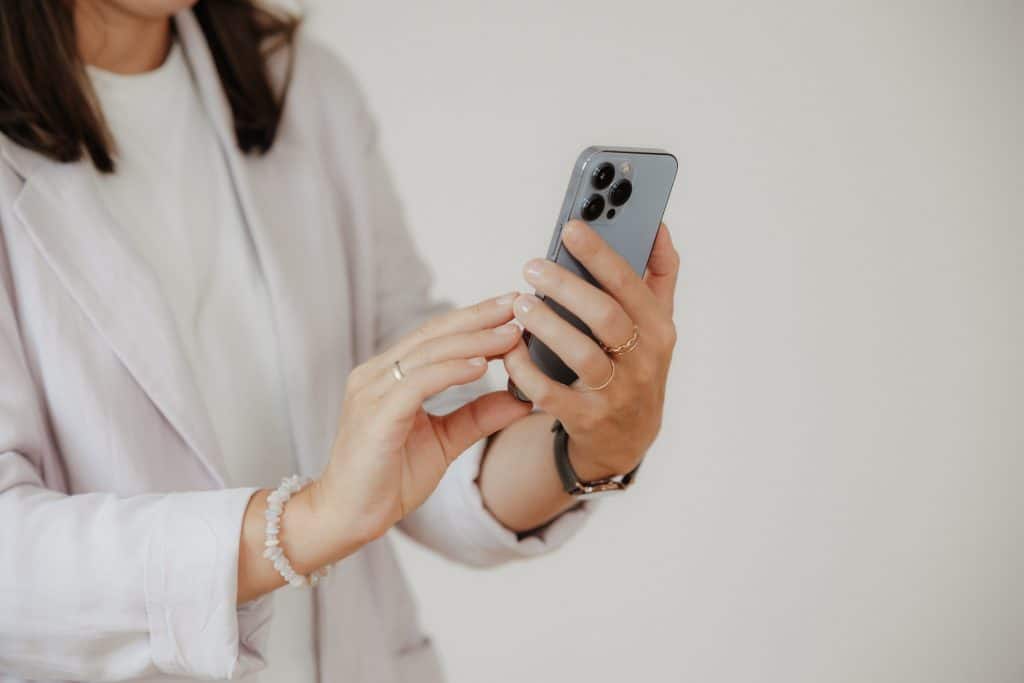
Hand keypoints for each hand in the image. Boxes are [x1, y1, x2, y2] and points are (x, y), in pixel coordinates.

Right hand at [312, 294, 532, 551]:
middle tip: (517, 304)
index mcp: (388, 375)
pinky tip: (481, 367)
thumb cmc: (389, 479)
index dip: (474, 319)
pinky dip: (451, 372)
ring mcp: (371, 392)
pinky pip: (417, 384)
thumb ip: (477, 417)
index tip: (512, 308)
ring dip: (474, 341)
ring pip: (428, 354)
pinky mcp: (375, 416)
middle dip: (478, 318)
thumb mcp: (444, 442)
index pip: (435, 335)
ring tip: (511, 334)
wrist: (347, 518)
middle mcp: (375, 375)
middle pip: (433, 334)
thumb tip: (522, 399)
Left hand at [504, 220, 679, 479]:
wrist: (626, 438)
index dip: (600, 255)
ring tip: (520, 304)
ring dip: (547, 326)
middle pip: (606, 317)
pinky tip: (510, 348)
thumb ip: (659, 275)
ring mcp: (615, 392)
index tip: (570, 228)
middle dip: (566, 287)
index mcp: (658, 329)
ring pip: (581, 354)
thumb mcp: (656, 324)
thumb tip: (657, 227)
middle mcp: (642, 361)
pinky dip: (526, 369)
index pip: (630, 284)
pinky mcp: (586, 419)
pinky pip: (550, 393)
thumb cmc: (635, 365)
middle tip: (532, 267)